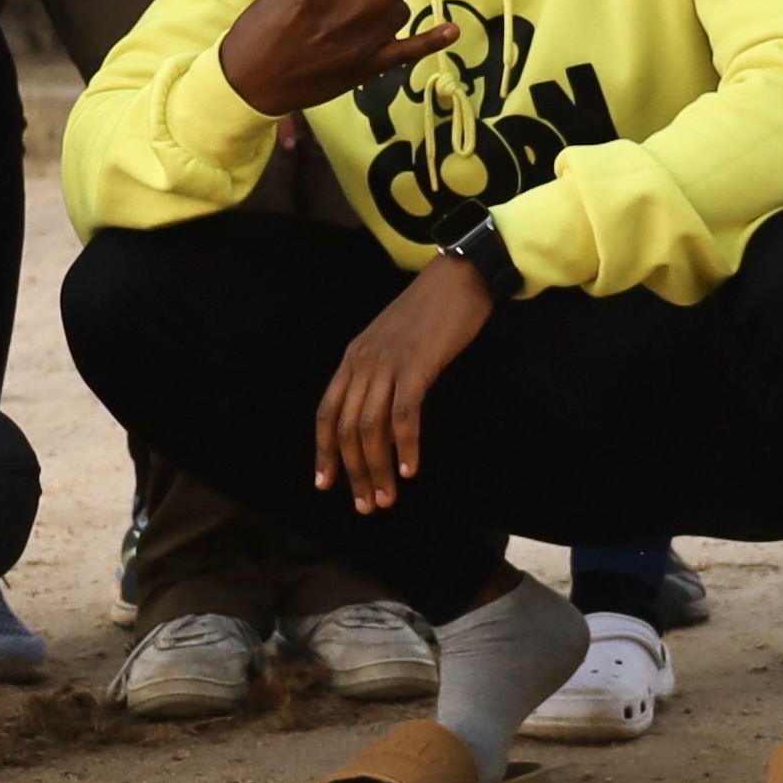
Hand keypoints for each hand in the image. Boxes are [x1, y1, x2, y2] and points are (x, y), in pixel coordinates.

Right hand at [217, 0, 476, 117]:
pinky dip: (430, 42)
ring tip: (362, 14)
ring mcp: (360, 43)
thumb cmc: (261, 30)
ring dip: (393, 6)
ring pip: (401, 12)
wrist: (249, 83)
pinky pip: (407, 53)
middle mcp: (347, 13)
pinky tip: (452, 30)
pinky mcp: (364, 69)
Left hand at [314, 255, 493, 511]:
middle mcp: (362, 362)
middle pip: (344, 429)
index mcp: (353, 358)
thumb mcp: (391, 342)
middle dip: (353, 472)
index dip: (323, 452)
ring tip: (386, 497)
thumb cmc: (430, 312)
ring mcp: (388, 364)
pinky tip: (410, 469)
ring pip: (370, 428)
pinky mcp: (416, 366)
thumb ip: (378, 374)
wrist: (458, 277)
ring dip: (376, 469)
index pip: (326, 413)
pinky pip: (403, 415)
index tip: (326, 485)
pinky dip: (404, 446)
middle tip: (366, 505)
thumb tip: (376, 417)